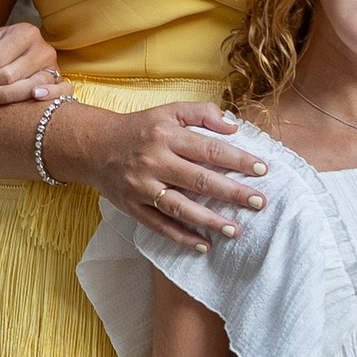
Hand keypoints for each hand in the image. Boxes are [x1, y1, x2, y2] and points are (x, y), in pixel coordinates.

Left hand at [0, 19, 63, 103]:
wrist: (22, 56)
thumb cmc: (1, 48)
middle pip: (8, 75)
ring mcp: (54, 68)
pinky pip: (63, 92)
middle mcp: (43, 50)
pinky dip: (51, 95)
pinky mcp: (61, 84)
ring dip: (4, 96)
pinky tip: (35, 97)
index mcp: (26, 33)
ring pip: (30, 86)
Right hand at [80, 100, 266, 247]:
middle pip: (199, 180)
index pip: (209, 149)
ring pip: (181, 207)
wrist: (94, 146)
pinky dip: (182, 238)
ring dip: (210, 221)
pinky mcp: (133, 207)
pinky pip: (160, 226)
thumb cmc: (139, 128)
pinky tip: (204, 245)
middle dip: (232, 192)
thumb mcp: (168, 110)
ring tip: (236, 229)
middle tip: (259, 202)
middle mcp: (155, 161)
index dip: (238, 160)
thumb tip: (233, 126)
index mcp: (167, 135)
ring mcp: (142, 187)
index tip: (262, 169)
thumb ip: (202, 113)